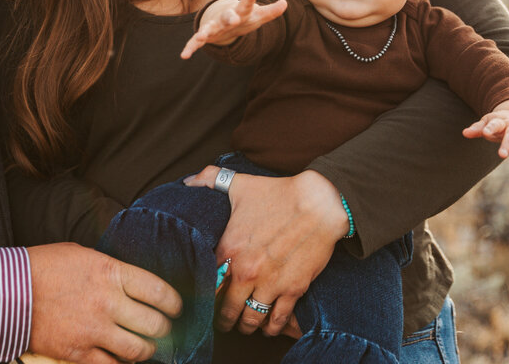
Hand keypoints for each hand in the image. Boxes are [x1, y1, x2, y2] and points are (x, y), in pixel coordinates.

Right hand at [26, 243, 181, 363]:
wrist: (8, 291)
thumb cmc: (44, 267)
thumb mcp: (84, 255)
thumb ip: (111, 271)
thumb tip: (133, 284)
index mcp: (111, 272)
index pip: (159, 291)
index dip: (174, 303)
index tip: (176, 307)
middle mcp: (107, 302)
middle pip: (154, 324)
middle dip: (164, 329)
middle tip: (163, 328)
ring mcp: (93, 330)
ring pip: (138, 350)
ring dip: (147, 351)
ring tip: (147, 347)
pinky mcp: (77, 353)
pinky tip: (122, 359)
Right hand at [180, 0, 287, 58]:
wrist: (227, 22)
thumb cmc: (246, 18)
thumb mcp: (259, 16)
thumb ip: (272, 11)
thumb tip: (286, 3)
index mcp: (241, 12)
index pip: (247, 4)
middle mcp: (226, 18)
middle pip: (228, 16)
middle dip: (229, 17)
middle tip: (233, 18)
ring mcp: (215, 26)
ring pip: (209, 28)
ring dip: (205, 32)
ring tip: (202, 36)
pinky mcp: (206, 36)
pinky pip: (196, 42)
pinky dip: (190, 48)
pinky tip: (184, 55)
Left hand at [184, 167, 346, 336]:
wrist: (319, 202)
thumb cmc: (279, 193)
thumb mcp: (240, 183)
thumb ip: (210, 179)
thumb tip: (189, 181)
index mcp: (229, 249)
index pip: (207, 285)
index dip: (204, 295)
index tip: (204, 299)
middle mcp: (246, 272)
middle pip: (225, 310)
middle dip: (222, 319)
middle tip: (221, 321)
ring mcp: (270, 283)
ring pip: (250, 319)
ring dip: (245, 326)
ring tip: (243, 325)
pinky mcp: (293, 289)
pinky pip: (277, 319)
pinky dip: (271, 328)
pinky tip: (267, 327)